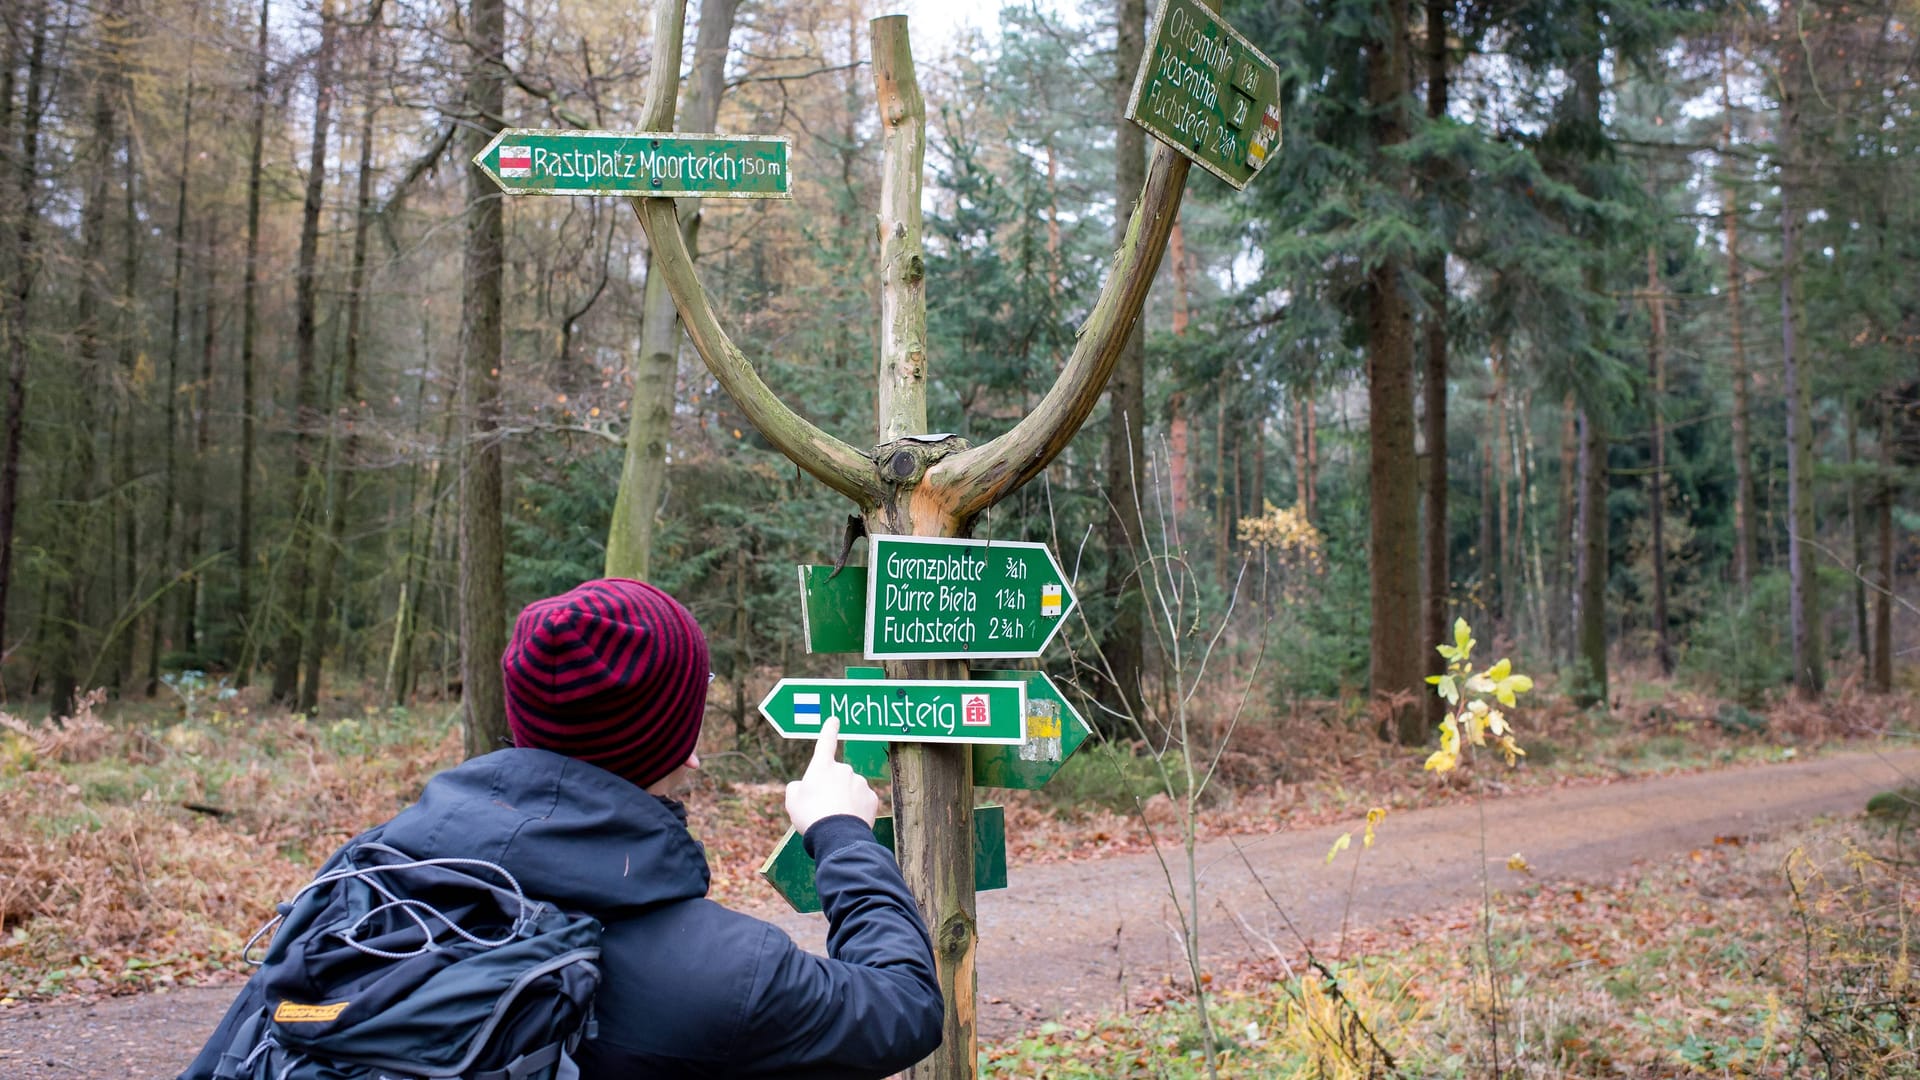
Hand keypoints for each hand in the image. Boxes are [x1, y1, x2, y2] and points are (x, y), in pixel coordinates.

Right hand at [784, 717, 878, 833]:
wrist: (836, 836)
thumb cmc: (810, 817)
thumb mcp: (793, 801)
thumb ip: (797, 788)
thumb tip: (804, 786)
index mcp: (822, 766)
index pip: (825, 742)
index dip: (829, 731)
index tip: (834, 720)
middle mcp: (843, 769)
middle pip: (836, 777)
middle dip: (831, 789)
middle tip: (822, 809)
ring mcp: (859, 782)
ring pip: (850, 789)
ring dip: (844, 800)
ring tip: (835, 819)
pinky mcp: (871, 797)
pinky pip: (862, 801)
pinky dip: (856, 809)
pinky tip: (848, 821)